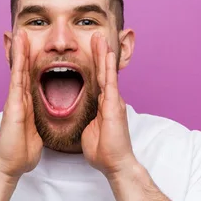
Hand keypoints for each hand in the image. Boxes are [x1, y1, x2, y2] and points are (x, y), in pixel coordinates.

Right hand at [0, 30, 42, 179]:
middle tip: (23, 32)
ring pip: (18, 70)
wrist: (12, 164)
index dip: (31, 62)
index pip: (29, 78)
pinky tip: (19, 50)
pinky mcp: (14, 104)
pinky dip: (18, 62)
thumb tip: (42, 120)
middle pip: (22, 70)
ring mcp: (15, 100)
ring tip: (20, 33)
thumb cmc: (22, 151)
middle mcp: (19, 99)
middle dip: (22, 51)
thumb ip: (37, 122)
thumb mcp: (35, 132)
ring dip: (19, 51)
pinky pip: (17, 78)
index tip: (34, 47)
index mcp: (26, 104)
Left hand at [81, 33, 137, 178]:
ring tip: (101, 38)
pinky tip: (108, 55)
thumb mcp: (90, 131)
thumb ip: (89, 121)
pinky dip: (108, 68)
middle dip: (100, 54)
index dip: (94, 64)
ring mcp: (113, 102)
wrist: (114, 163)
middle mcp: (110, 100)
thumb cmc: (103, 151)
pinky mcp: (114, 107)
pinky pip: (110, 83)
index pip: (97, 80)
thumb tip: (85, 120)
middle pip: (102, 72)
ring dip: (104, 55)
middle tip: (96, 36)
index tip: (90, 50)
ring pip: (107, 73)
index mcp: (103, 105)